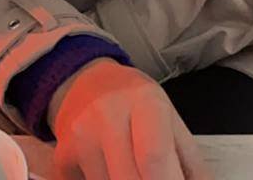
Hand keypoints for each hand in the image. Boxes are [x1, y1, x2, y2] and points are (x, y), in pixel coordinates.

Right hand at [48, 57, 214, 178]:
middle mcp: (108, 114)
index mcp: (145, 101)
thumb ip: (190, 162)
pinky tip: (107, 171)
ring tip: (131, 168)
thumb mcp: (170, 119)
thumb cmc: (137, 104)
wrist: (88, 82)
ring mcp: (81, 135)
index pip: (154, 157)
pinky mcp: (61, 155)